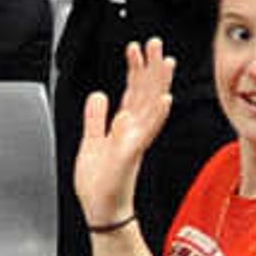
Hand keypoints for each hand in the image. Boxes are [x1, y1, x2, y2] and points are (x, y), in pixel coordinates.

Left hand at [72, 39, 175, 226]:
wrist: (101, 212)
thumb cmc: (99, 185)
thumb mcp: (90, 143)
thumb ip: (95, 118)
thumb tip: (98, 95)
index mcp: (124, 128)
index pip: (132, 92)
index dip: (135, 69)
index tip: (135, 49)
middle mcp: (133, 132)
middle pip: (145, 93)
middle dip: (150, 67)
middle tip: (154, 43)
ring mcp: (134, 142)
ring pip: (150, 106)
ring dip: (158, 84)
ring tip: (164, 62)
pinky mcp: (131, 154)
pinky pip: (146, 132)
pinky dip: (156, 115)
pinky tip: (163, 100)